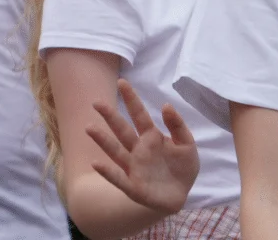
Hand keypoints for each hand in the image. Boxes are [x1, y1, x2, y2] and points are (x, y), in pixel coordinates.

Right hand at [87, 79, 199, 215]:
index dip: (132, 99)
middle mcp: (138, 149)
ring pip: (116, 151)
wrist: (182, 194)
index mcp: (151, 137)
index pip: (139, 115)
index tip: (123, 82)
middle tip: (97, 102)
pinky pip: (119, 178)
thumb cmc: (182, 167)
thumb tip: (165, 105)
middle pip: (122, 130)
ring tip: (90, 128)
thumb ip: (177, 125)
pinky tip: (97, 164)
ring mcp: (133, 167)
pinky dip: (108, 172)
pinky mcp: (133, 186)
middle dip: (111, 117)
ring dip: (103, 140)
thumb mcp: (187, 143)